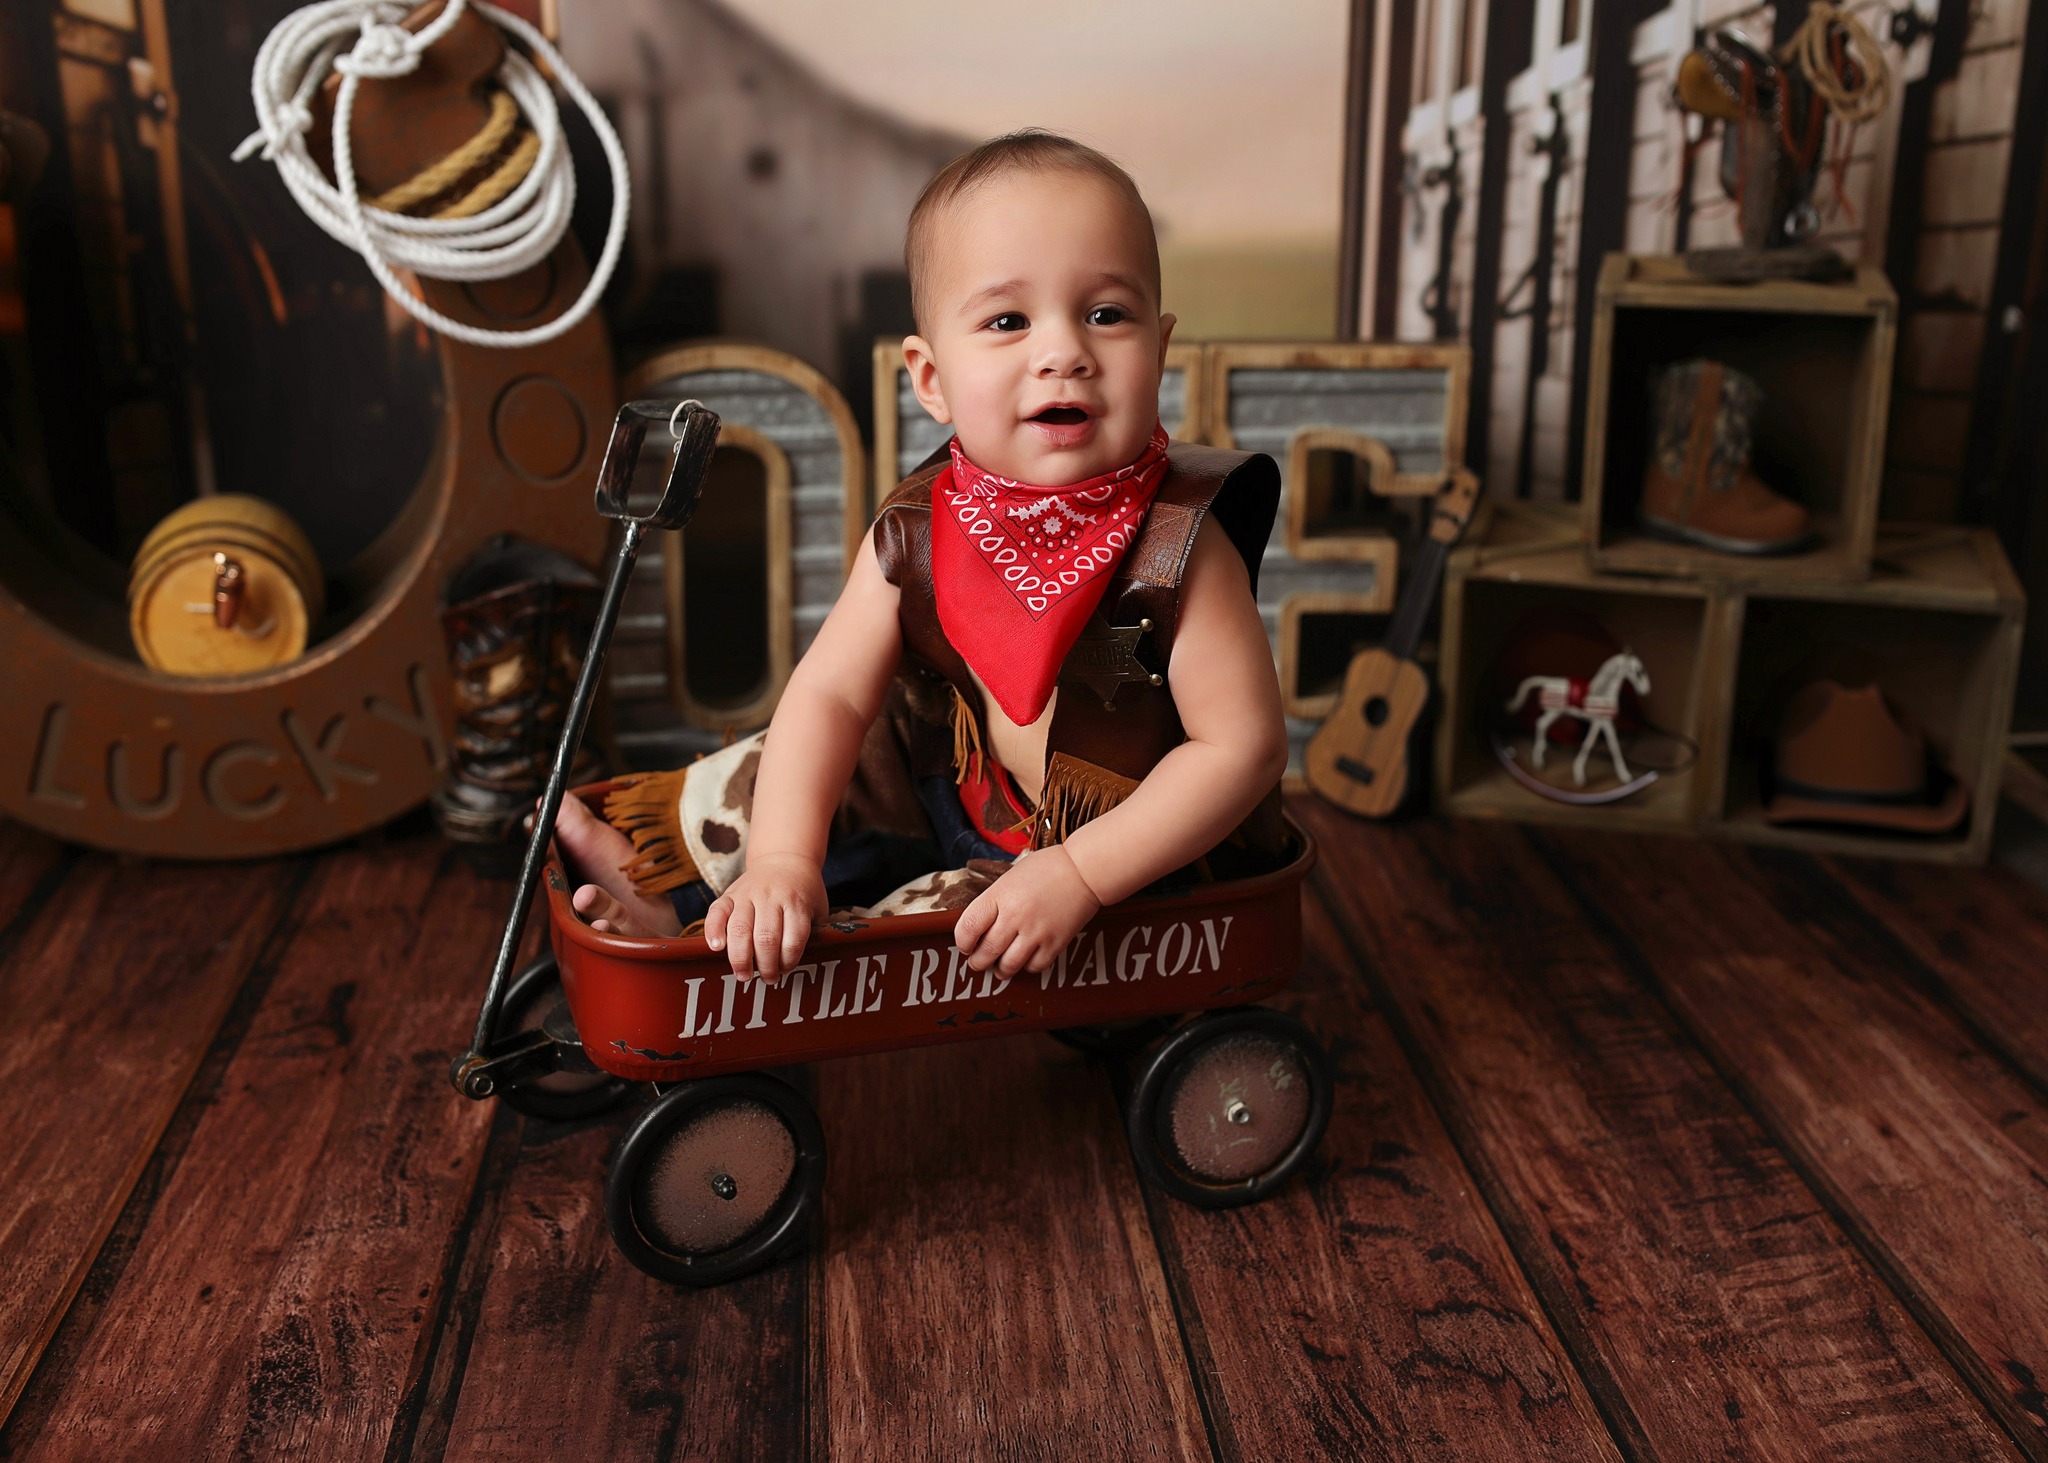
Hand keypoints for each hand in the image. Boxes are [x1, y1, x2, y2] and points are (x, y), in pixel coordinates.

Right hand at [704, 853, 827, 983]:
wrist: (784, 858)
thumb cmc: (803, 892)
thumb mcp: (818, 908)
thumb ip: (813, 932)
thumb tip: (808, 965)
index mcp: (796, 902)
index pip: (793, 939)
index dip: (789, 961)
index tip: (786, 970)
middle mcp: (771, 897)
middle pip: (766, 938)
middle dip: (765, 966)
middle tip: (767, 979)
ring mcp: (748, 894)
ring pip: (740, 929)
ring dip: (740, 958)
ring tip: (744, 975)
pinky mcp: (729, 894)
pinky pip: (717, 912)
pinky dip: (713, 930)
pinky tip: (716, 947)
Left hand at [953, 846, 1102, 978]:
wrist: (1084, 870)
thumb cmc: (1046, 869)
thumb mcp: (1010, 877)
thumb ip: (993, 901)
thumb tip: (978, 926)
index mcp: (999, 896)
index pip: (968, 928)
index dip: (962, 942)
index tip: (966, 945)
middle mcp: (1015, 916)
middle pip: (985, 952)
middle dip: (977, 962)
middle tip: (978, 962)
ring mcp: (1036, 932)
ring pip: (1008, 966)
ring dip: (1000, 970)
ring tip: (999, 968)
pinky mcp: (1055, 943)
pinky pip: (1034, 967)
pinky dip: (1026, 967)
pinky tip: (1025, 959)